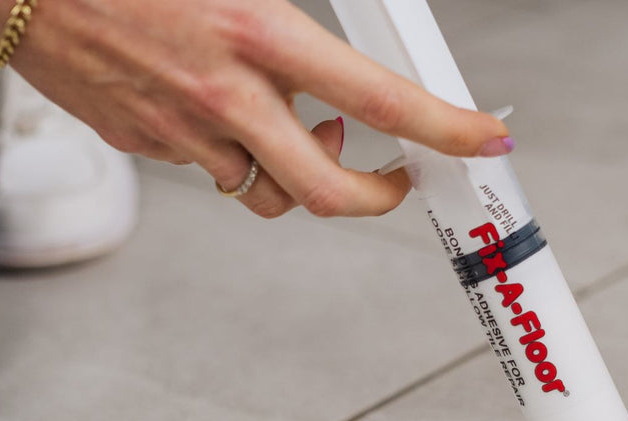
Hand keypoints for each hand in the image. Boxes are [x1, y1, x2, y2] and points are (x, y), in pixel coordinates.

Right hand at [0, 0, 513, 217]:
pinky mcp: (146, 146)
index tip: (481, 139)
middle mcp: (225, 96)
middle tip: (398, 178)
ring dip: (299, 169)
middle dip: (379, 196)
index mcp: (257, 31)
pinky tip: (221, 107)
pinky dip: (235, 150)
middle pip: (328, 194)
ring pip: (268, 190)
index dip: (443, 128)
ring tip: (298, 126)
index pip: (378, 99)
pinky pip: (212, 168)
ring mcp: (181, 132)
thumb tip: (345, 48)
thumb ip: (291, 15)